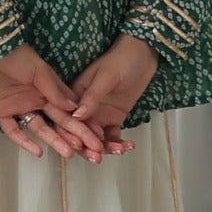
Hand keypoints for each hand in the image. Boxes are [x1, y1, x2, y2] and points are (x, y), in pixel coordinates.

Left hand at [0, 43, 107, 160]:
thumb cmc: (16, 55)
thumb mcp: (39, 69)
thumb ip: (54, 90)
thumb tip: (74, 107)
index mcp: (47, 90)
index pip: (68, 110)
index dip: (82, 123)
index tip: (97, 135)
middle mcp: (36, 101)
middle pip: (58, 122)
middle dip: (75, 136)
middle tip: (91, 151)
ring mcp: (20, 108)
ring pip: (40, 129)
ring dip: (55, 141)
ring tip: (69, 153)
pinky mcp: (1, 112)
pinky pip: (13, 131)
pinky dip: (25, 142)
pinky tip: (38, 152)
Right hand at [67, 34, 159, 154]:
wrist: (144, 54)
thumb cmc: (121, 59)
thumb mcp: (106, 76)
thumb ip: (92, 96)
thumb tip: (77, 116)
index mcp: (75, 95)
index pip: (68, 119)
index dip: (72, 134)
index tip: (82, 145)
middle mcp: (84, 108)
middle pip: (80, 133)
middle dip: (88, 147)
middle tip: (98, 157)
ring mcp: (100, 114)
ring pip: (96, 138)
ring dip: (105, 148)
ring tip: (119, 150)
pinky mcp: (114, 118)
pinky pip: (112, 135)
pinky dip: (118, 143)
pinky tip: (128, 145)